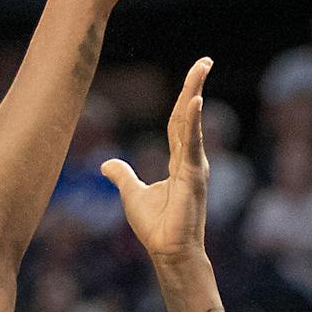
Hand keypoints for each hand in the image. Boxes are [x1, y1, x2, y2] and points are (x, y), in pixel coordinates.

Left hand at [104, 59, 211, 260]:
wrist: (168, 251)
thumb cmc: (156, 226)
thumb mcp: (132, 193)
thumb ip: (123, 175)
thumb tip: (106, 164)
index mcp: (180, 161)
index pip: (180, 122)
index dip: (185, 98)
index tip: (195, 75)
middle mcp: (191, 160)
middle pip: (189, 115)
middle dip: (196, 86)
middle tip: (205, 61)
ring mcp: (194, 167)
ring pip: (193, 123)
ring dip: (196, 94)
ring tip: (202, 69)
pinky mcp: (193, 177)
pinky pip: (193, 145)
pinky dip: (194, 123)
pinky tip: (194, 101)